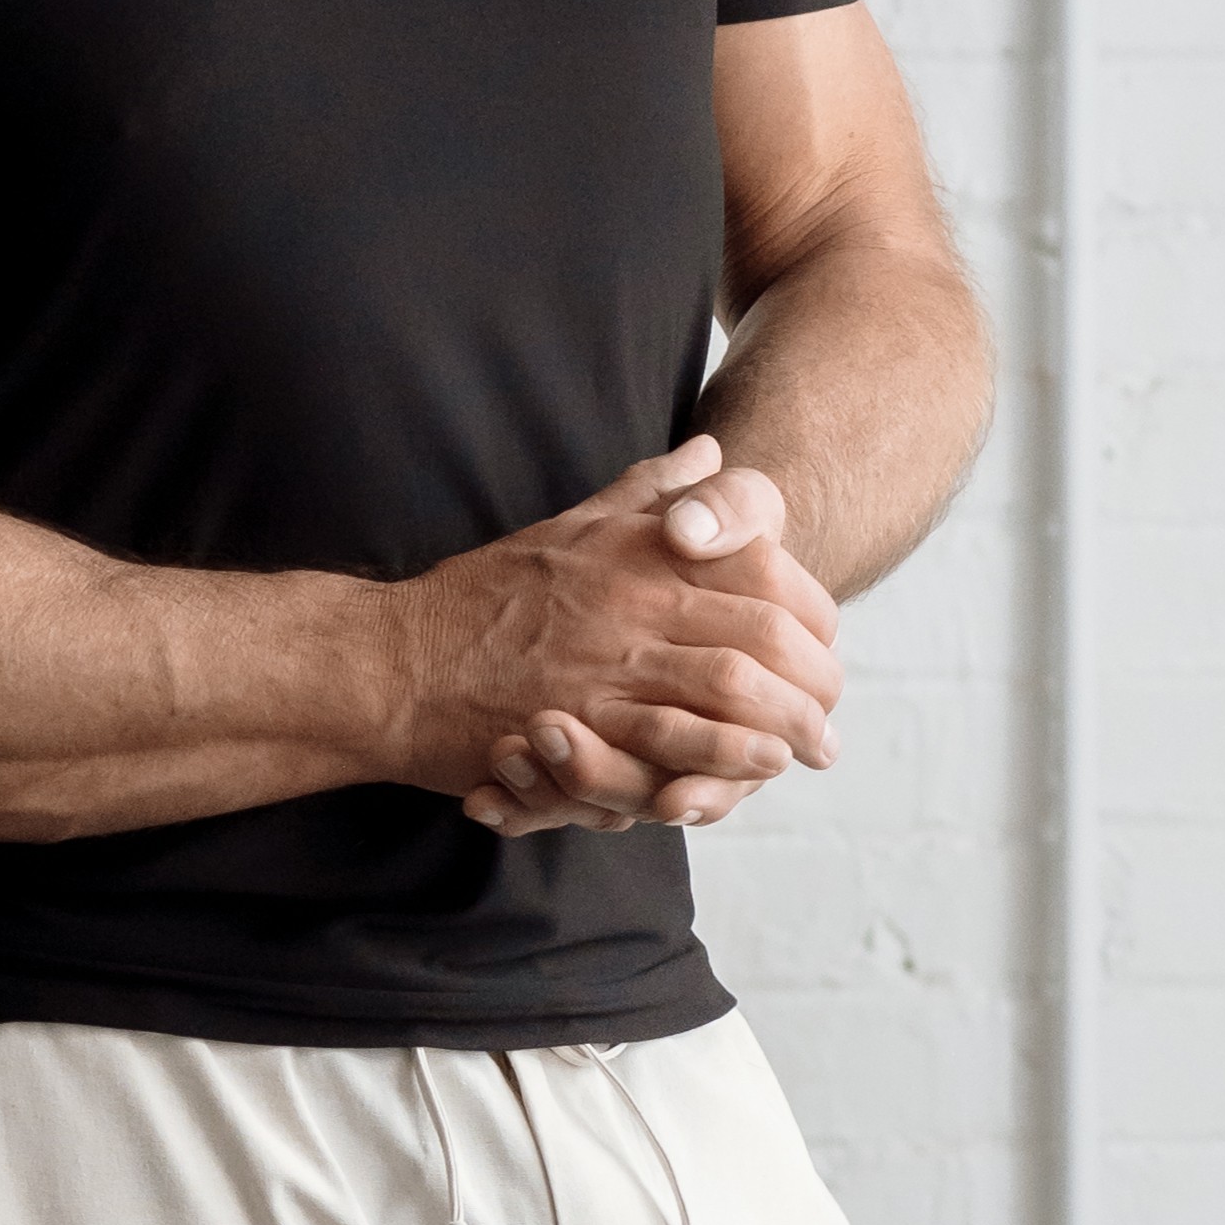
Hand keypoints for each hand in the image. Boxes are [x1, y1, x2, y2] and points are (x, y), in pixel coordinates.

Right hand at [387, 441, 839, 839]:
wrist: (391, 661)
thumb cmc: (480, 595)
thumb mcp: (572, 524)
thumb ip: (648, 492)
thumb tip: (711, 450)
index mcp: (638, 553)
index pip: (760, 572)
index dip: (809, 614)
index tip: (824, 643)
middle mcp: (632, 603)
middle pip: (762, 635)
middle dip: (813, 680)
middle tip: (832, 713)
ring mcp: (606, 667)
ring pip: (729, 692)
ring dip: (785, 728)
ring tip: (811, 750)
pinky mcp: (580, 728)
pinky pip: (670, 746)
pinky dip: (723, 761)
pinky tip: (753, 773)